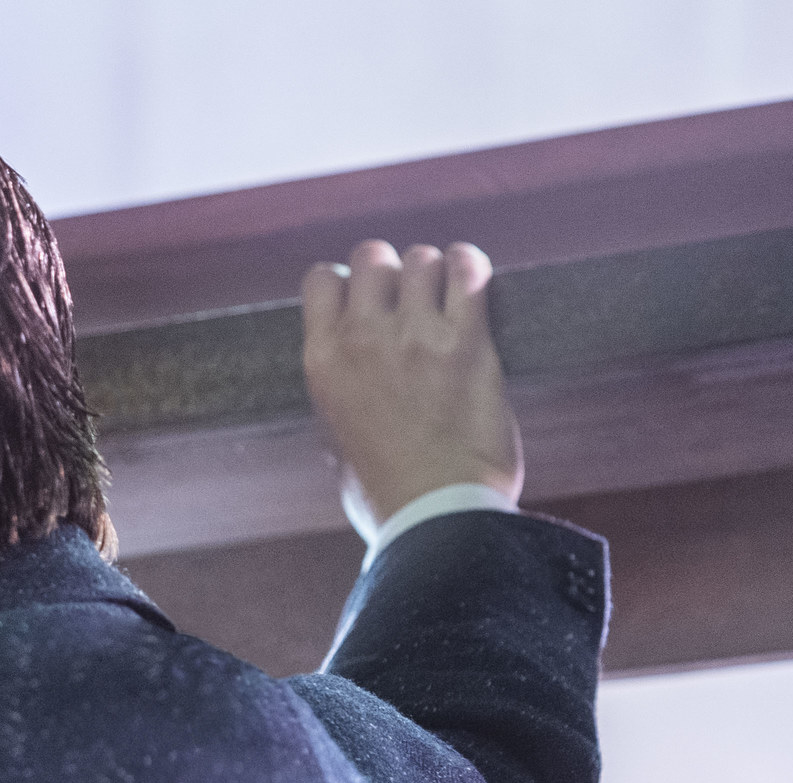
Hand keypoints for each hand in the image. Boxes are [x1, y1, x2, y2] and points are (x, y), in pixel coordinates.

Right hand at [301, 240, 522, 538]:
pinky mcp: (467, 342)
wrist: (435, 516)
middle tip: (407, 296)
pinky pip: (469, 271)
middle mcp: (362, 339)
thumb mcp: (335, 441)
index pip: (321, 280)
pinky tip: (471, 283)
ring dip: (433, 272)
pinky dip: (471, 268)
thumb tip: (350, 385)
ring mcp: (416, 336)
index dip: (345, 283)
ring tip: (444, 296)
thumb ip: (340, 397)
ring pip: (422, 259)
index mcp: (322, 362)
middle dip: (390, 270)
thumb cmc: (385, 495)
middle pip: (372, 257)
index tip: (361, 300)